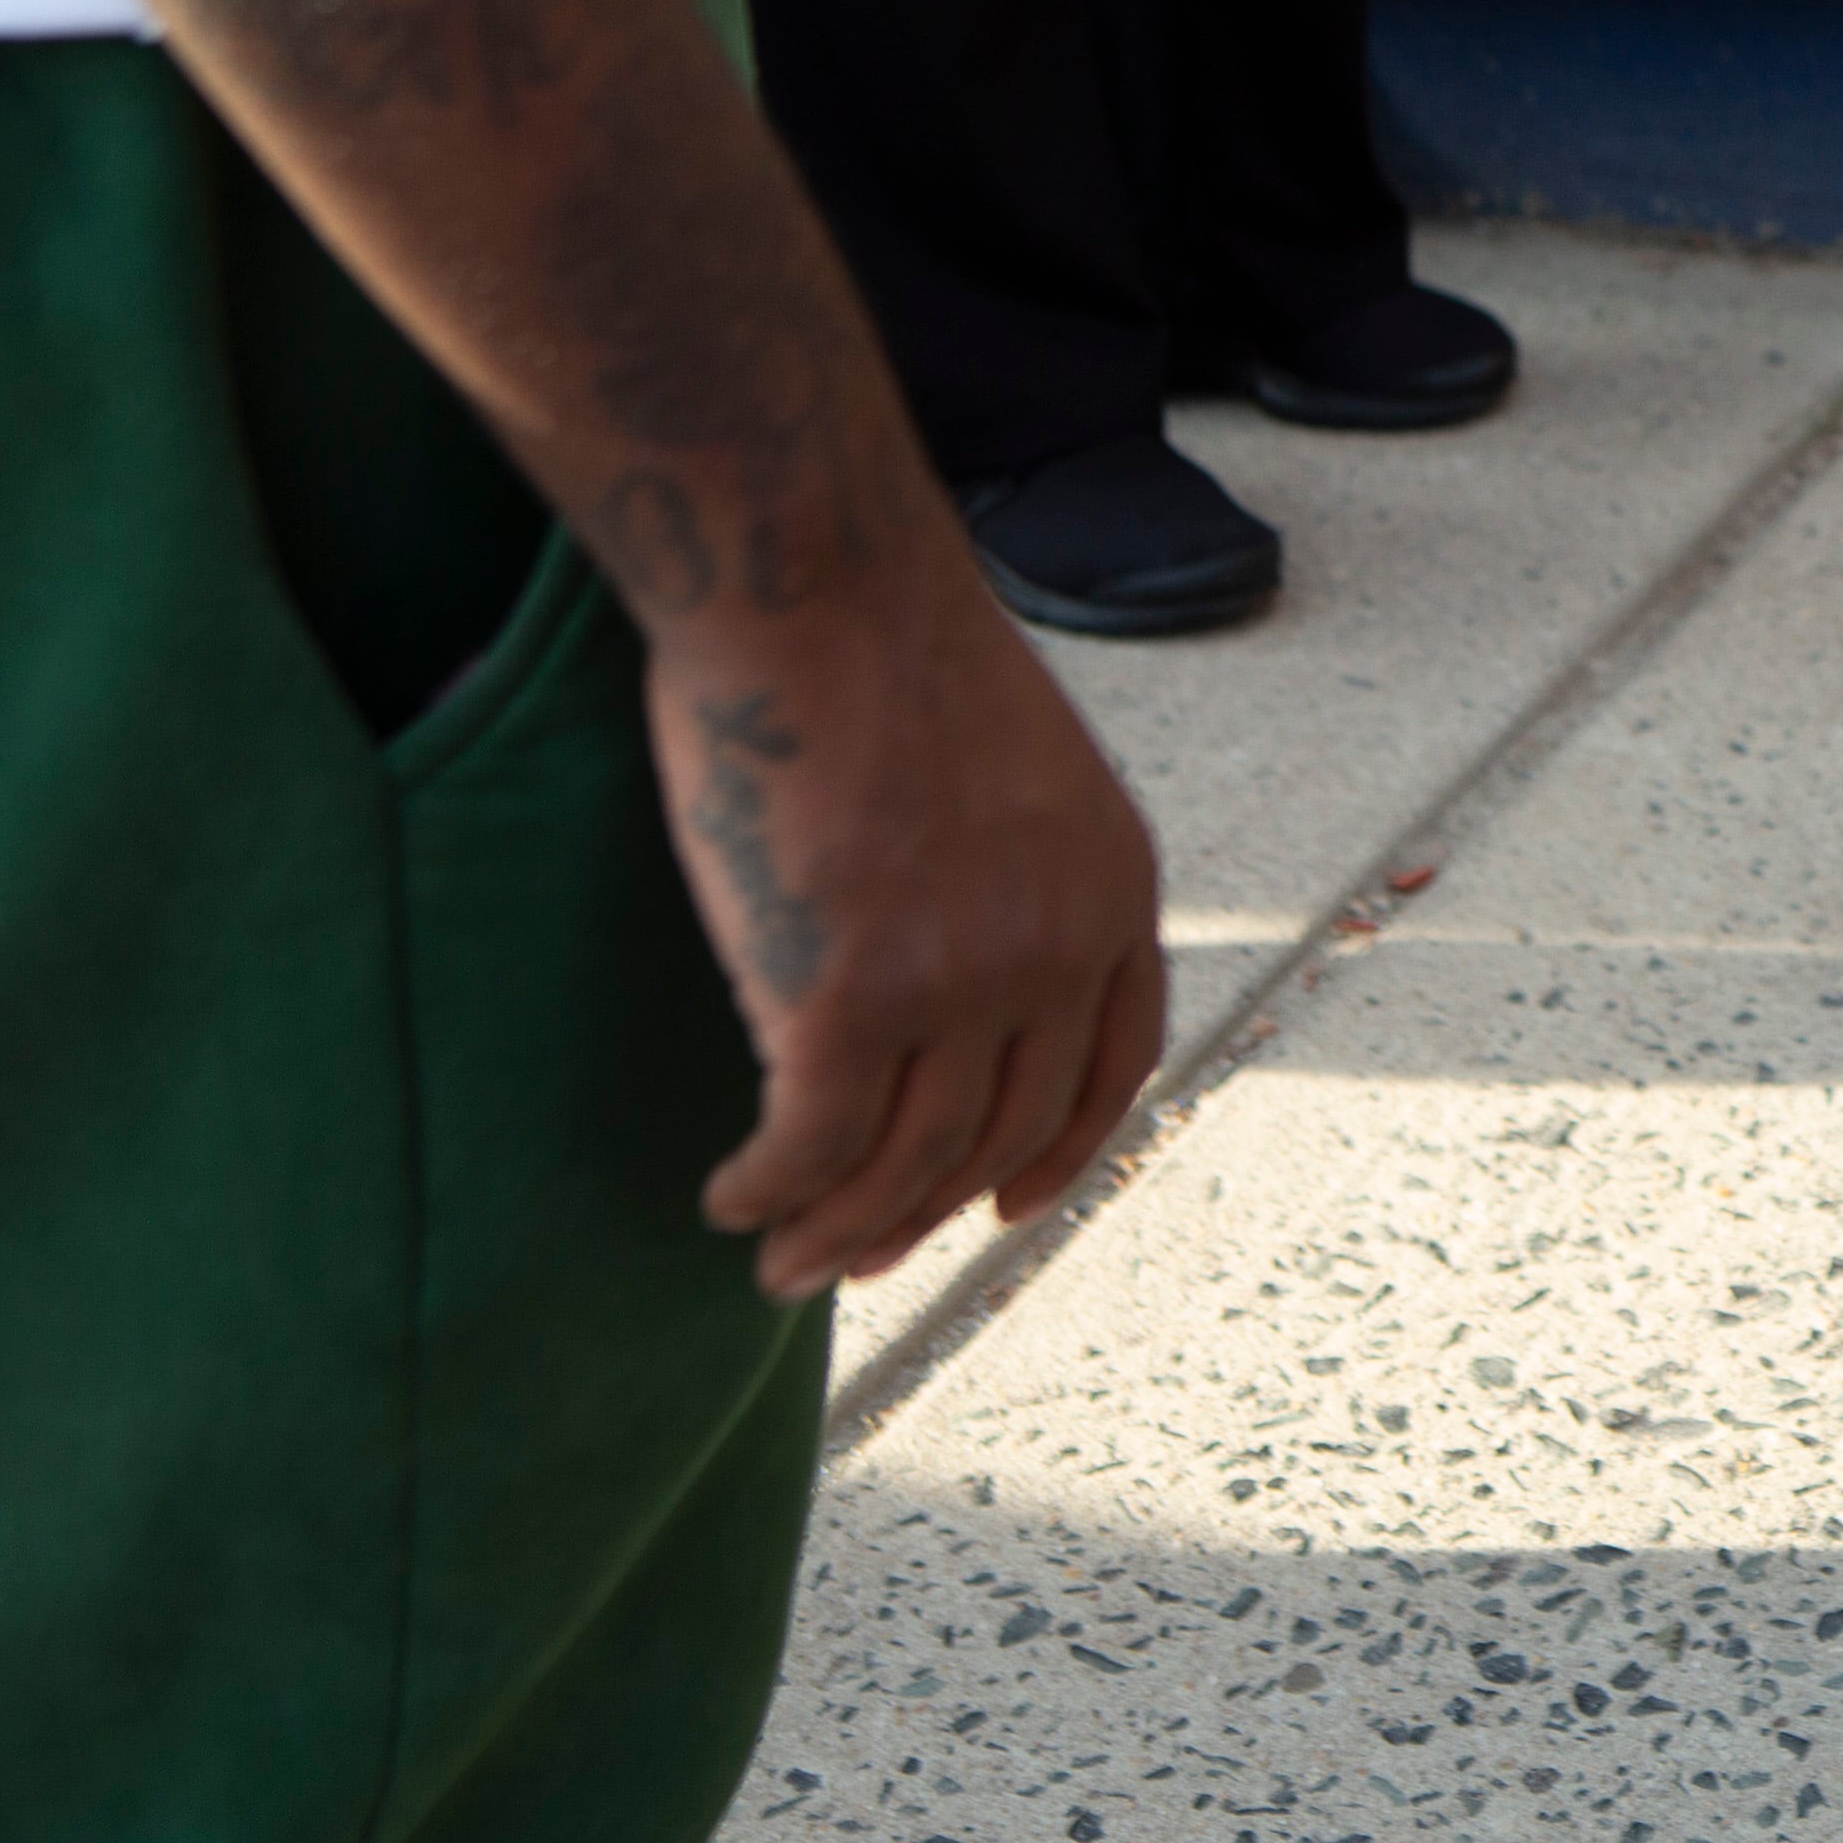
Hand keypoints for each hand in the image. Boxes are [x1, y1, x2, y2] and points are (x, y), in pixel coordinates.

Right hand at [652, 527, 1166, 1302]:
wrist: (814, 580)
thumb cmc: (879, 639)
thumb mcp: (1011, 755)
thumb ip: (1010, 855)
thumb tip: (952, 936)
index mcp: (1112, 883)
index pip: (1113, 1061)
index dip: (1062, 1151)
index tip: (1008, 1208)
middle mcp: (1056, 945)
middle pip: (999, 1131)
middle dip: (925, 1215)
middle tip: (854, 1259)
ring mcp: (958, 979)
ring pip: (903, 1162)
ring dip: (838, 1232)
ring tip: (779, 1262)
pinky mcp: (843, 998)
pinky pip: (808, 1147)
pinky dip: (768, 1192)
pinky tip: (730, 1201)